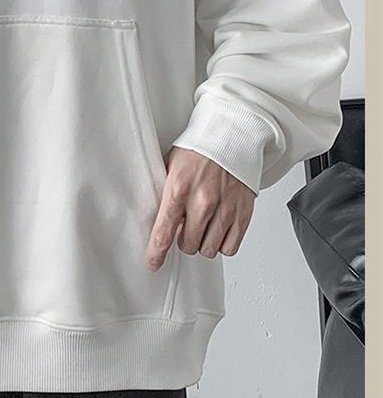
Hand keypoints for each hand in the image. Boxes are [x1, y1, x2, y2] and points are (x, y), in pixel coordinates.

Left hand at [145, 147, 255, 271]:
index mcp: (179, 189)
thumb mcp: (171, 165)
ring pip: (209, 249)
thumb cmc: (201, 148)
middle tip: (187, 225)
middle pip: (188, 245)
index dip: (157, 253)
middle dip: (184, 239)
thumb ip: (164, 193)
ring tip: (204, 225)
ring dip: (203, 242)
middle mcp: (203, 201)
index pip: (164, 232)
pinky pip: (230, 246)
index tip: (154, 263)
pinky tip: (219, 228)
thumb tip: (155, 219)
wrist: (233, 134)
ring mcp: (225, 208)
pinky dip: (223, 242)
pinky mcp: (243, 212)